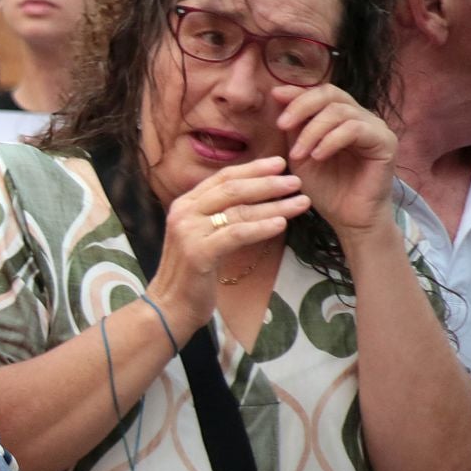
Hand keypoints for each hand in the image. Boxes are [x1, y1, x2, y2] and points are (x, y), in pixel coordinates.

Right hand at [149, 157, 309, 333]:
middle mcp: (184, 213)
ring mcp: (189, 232)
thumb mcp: (201, 236)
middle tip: (296, 182)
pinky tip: (282, 225)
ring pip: (238, 211)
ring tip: (301, 202)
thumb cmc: (191, 273)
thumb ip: (217, 216)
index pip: (222, 177)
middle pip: (232, 189)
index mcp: (184, 204)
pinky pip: (236, 234)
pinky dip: (260, 228)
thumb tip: (254, 198)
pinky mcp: (198, 253)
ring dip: (274, 205)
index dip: (253, 168)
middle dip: (268, 183)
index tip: (280, 164)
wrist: (169, 306)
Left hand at [274, 84, 396, 239]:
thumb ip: (294, 128)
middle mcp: (361, 117)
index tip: (275, 96)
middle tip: (282, 125)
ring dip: (312, 130)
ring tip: (298, 153)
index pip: (321, 93)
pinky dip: (331, 140)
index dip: (297, 92)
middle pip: (331, 94)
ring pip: (340, 111)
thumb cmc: (326, 188)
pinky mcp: (385, 142)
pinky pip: (355, 129)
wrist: (348, 218)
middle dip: (301, 106)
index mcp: (342, 117)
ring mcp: (375, 128)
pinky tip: (317, 156)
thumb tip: (279, 97)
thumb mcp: (300, 154)